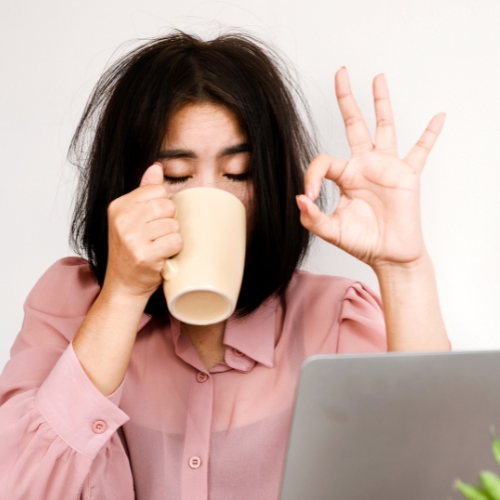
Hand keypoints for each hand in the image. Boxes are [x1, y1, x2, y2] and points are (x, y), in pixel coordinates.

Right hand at [104, 164, 181, 297]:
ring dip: (171, 238)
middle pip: (167, 206)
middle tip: (156, 237)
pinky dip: (174, 250)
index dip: (162, 207)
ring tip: (158, 247)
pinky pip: (175, 241)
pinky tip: (162, 256)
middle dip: (168, 222)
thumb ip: (144, 192)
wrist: (123, 286)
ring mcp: (132, 238)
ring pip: (174, 224)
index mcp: (118, 207)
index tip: (151, 222)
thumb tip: (156, 168)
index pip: (157, 190)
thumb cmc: (131, 252)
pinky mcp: (144, 255)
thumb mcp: (131, 218)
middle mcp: (122, 220)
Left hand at [297, 67, 444, 270]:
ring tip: (378, 78)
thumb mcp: (330, 230)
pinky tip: (438, 117)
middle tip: (341, 73)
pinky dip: (430, 134)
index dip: (311, 176)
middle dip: (346, 99)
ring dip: (381, 103)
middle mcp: (364, 166)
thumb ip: (312, 217)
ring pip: (384, 127)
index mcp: (344, 176)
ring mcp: (386, 167)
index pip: (323, 160)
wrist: (389, 255)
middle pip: (354, 125)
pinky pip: (421, 150)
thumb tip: (298, 198)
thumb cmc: (361, 242)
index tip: (308, 197)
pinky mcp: (407, 174)